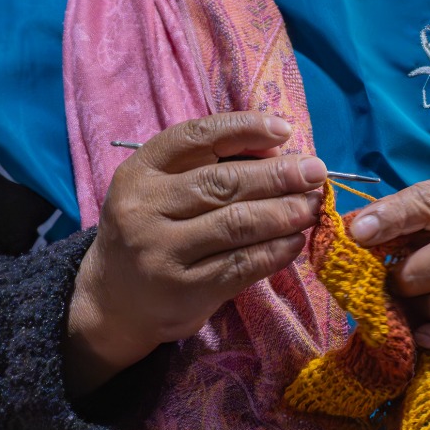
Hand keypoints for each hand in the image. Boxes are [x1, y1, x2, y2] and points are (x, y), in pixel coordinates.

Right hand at [63, 113, 325, 394]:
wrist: (113, 301)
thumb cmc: (152, 231)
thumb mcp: (161, 189)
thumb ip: (208, 167)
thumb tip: (281, 152)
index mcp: (140, 171)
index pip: (197, 137)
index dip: (245, 129)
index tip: (285, 129)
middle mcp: (145, 208)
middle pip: (223, 183)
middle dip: (278, 175)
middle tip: (316, 172)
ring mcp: (162, 251)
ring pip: (237, 225)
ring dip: (284, 213)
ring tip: (312, 206)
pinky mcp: (184, 290)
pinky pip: (241, 265)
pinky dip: (276, 251)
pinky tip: (296, 241)